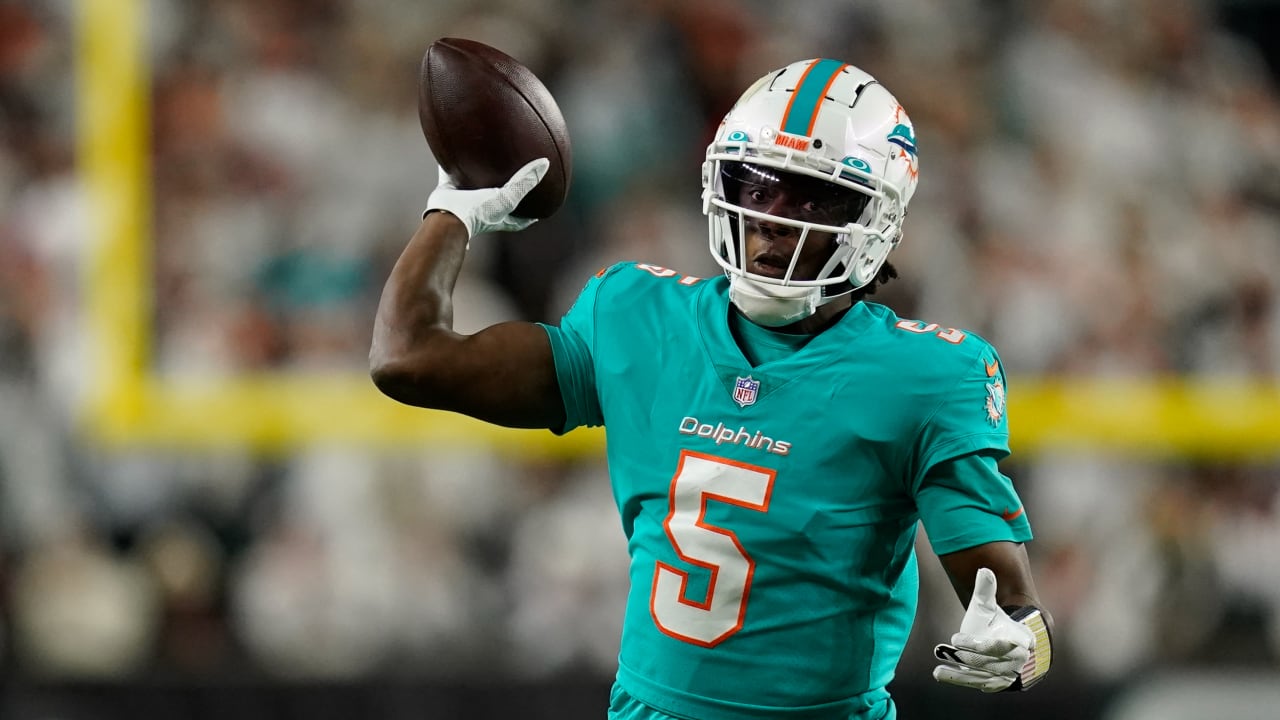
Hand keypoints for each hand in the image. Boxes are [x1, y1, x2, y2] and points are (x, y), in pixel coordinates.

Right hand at [425, 158, 548, 238]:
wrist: (448, 215)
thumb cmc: (479, 213)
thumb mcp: (509, 198)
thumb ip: (525, 182)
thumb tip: (545, 163)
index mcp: (499, 218)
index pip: (519, 221)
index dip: (528, 217)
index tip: (537, 213)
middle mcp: (483, 211)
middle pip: (497, 202)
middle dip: (502, 194)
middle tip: (509, 180)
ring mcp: (465, 202)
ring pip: (474, 186)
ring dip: (477, 177)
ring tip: (482, 161)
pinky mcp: (449, 191)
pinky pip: (450, 173)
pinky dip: (451, 163)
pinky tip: (451, 148)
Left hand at [932, 568, 1047, 691]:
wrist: (1005, 637)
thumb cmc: (996, 620)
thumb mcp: (988, 605)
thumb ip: (986, 589)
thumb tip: (984, 570)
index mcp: (1023, 640)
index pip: (1004, 646)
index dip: (982, 644)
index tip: (957, 638)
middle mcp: (1019, 661)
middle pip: (992, 662)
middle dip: (970, 656)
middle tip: (952, 644)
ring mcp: (1008, 675)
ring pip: (983, 676)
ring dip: (960, 673)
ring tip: (937, 669)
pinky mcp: (997, 684)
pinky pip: (978, 683)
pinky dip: (958, 679)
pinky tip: (939, 674)